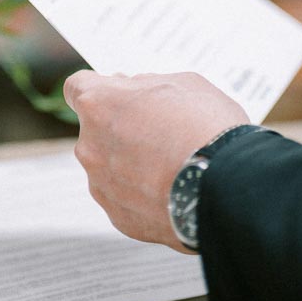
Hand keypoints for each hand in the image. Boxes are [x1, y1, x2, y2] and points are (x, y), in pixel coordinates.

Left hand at [63, 70, 249, 251]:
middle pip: (96, 130)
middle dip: (121, 127)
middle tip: (160, 130)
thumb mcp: (182, 83)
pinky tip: (172, 188)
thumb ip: (148, 85)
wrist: (224, 187)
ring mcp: (101, 185)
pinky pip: (125, 198)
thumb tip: (139, 94)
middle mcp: (90, 146)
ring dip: (131, 163)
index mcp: (99, 105)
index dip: (100, 88)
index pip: (77, 87)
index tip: (119, 93)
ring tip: (172, 164)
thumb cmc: (205, 127)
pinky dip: (142, 194)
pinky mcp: (119, 218)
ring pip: (109, 166)